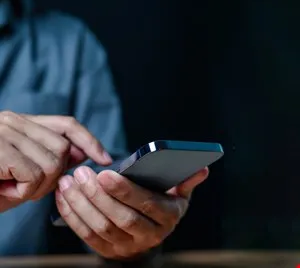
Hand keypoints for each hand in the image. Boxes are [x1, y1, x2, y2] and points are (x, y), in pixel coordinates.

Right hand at [0, 111, 111, 211]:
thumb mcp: (25, 169)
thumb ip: (52, 158)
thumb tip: (81, 154)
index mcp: (22, 122)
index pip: (67, 125)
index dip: (89, 141)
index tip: (105, 159)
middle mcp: (13, 121)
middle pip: (63, 148)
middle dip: (56, 176)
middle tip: (30, 187)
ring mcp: (5, 132)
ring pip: (51, 164)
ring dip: (37, 187)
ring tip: (13, 189)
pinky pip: (33, 176)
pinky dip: (23, 192)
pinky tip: (6, 190)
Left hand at [55, 166, 208, 259]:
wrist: (150, 235)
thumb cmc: (163, 206)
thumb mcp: (178, 194)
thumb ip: (186, 181)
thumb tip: (202, 169)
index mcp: (167, 217)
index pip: (146, 204)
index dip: (125, 191)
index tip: (105, 174)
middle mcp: (149, 235)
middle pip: (120, 217)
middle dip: (98, 195)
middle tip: (82, 174)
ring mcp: (126, 246)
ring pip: (100, 227)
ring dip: (81, 204)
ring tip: (69, 182)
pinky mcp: (108, 250)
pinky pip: (86, 235)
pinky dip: (72, 216)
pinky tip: (64, 197)